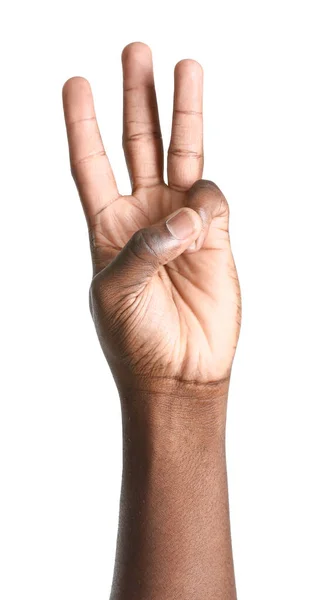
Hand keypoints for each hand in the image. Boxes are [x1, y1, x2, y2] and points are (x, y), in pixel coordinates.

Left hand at [63, 42, 240, 389]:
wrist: (179, 373)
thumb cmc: (136, 339)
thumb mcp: (116, 293)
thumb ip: (143, 248)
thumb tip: (184, 214)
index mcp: (107, 226)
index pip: (90, 164)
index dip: (82, 124)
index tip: (76, 83)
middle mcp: (143, 215)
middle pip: (138, 143)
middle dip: (137, 98)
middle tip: (135, 51)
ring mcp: (181, 222)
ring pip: (183, 154)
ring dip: (184, 112)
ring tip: (185, 67)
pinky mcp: (216, 235)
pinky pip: (213, 199)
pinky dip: (208, 202)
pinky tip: (201, 227)